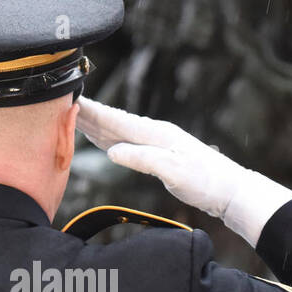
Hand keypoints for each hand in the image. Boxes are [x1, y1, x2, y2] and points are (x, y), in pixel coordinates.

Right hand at [76, 97, 291, 245]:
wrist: (230, 191)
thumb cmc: (206, 182)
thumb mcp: (173, 172)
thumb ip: (143, 159)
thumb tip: (112, 152)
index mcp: (156, 134)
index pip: (117, 120)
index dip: (93, 112)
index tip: (72, 100)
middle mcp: (154, 134)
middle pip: (114, 121)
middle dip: (88, 113)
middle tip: (61, 102)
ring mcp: (156, 143)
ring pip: (118, 131)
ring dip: (95, 123)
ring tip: (73, 115)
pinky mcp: (158, 155)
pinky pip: (126, 143)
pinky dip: (109, 137)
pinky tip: (101, 138)